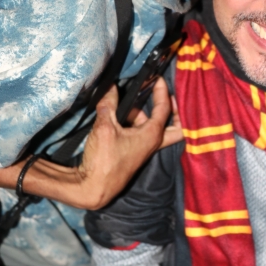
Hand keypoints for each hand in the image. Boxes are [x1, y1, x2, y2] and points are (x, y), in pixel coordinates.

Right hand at [75, 76, 181, 208]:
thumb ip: (108, 104)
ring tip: (126, 102)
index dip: (162, 91)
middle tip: (165, 97)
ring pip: (152, 129)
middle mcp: (151, 144)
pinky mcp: (131, 154)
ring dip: (143, 115)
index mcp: (152, 136)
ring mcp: (142, 150)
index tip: (157, 77)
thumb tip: (110, 86)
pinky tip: (117, 116)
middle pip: (173, 127)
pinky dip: (133, 124)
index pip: (164, 109)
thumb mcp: (104, 127)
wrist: (93, 188)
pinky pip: (138, 135)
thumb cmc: (104, 161)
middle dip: (173, 111)